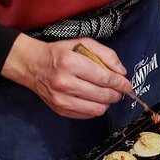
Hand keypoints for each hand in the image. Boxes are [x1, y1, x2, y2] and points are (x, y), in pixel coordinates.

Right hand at [1, 34, 132, 118]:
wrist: (32, 65)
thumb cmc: (60, 53)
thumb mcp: (83, 44)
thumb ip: (106, 54)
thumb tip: (122, 73)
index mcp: (70, 63)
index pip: (105, 78)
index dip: (121, 83)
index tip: (127, 85)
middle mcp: (64, 82)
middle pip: (103, 95)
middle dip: (117, 94)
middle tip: (118, 90)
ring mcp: (61, 99)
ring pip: (97, 109)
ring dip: (107, 103)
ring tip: (106, 94)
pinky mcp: (60, 110)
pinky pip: (88, 115)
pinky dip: (96, 108)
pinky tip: (93, 99)